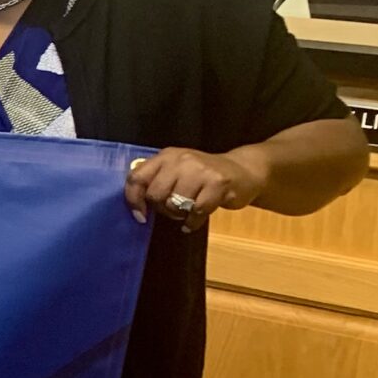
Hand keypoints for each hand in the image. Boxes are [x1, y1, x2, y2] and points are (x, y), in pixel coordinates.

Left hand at [123, 146, 266, 231]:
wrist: (243, 170)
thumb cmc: (203, 175)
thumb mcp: (177, 171)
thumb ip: (157, 181)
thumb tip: (135, 205)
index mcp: (166, 156)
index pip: (136, 177)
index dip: (133, 200)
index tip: (140, 215)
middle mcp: (181, 160)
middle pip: (155, 194)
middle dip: (163, 208)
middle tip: (175, 209)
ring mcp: (200, 170)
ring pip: (176, 204)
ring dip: (181, 214)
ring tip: (189, 210)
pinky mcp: (218, 183)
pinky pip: (197, 212)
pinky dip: (194, 221)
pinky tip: (197, 218)